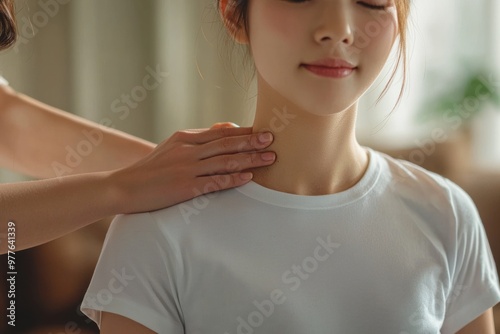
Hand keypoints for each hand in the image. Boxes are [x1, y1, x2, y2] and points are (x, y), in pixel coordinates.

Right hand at [109, 124, 274, 212]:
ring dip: (250, 160)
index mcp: (185, 138)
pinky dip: (233, 179)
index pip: (220, 133)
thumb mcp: (172, 146)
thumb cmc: (152, 168)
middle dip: (252, 142)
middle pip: (226, 144)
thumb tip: (226, 128)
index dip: (244, 132)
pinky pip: (214, 182)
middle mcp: (188, 151)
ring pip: (224, 162)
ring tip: (269, 158)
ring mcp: (187, 169)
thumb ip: (199, 138)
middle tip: (273, 139)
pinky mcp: (185, 187)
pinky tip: (248, 178)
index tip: (263, 129)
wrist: (124, 187)